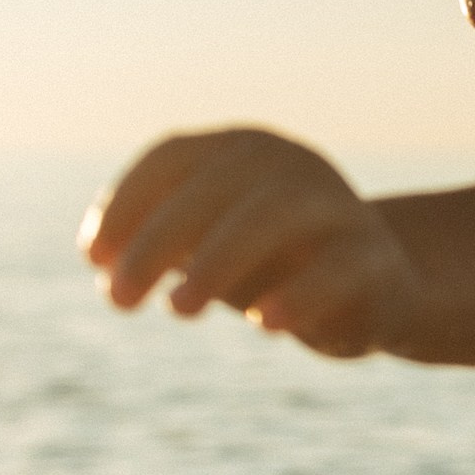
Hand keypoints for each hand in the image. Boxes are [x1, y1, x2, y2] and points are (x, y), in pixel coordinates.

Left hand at [79, 128, 422, 359]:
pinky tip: (262, 324)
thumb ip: (164, 247)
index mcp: (243, 150)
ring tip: (178, 310)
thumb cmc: (274, 262)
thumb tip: (104, 262)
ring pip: (272, 216)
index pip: (172, 158)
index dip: (125, 203)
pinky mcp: (373, 259)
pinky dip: (297, 294)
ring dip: (217, 261)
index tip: (93, 258)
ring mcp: (336, 207)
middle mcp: (290, 165)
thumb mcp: (211, 248)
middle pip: (215, 188)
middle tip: (117, 299)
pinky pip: (334, 269)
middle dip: (157, 242)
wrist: (381, 286)